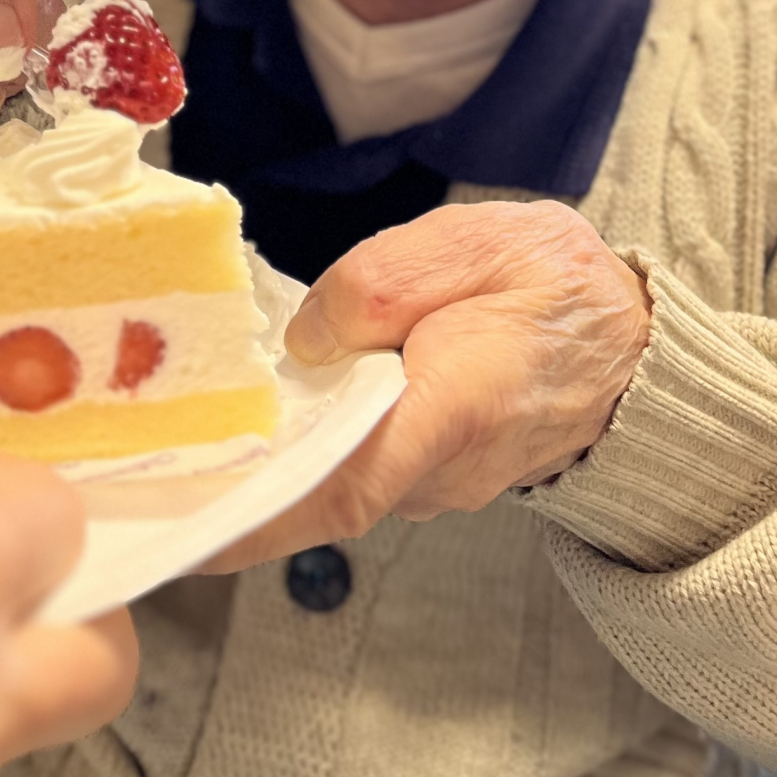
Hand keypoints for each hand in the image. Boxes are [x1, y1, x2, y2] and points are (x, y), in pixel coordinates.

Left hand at [206, 201, 650, 573]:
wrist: (633, 345)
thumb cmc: (552, 284)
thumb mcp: (474, 244)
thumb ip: (382, 284)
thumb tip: (304, 340)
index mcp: (452, 406)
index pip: (347, 480)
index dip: (264, 512)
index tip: (190, 532)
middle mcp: (440, 469)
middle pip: (321, 489)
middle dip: (236, 487)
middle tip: (143, 480)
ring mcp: (438, 485)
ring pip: (337, 479)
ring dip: (269, 463)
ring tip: (183, 436)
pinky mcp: (433, 477)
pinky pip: (358, 469)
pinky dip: (307, 451)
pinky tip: (257, 420)